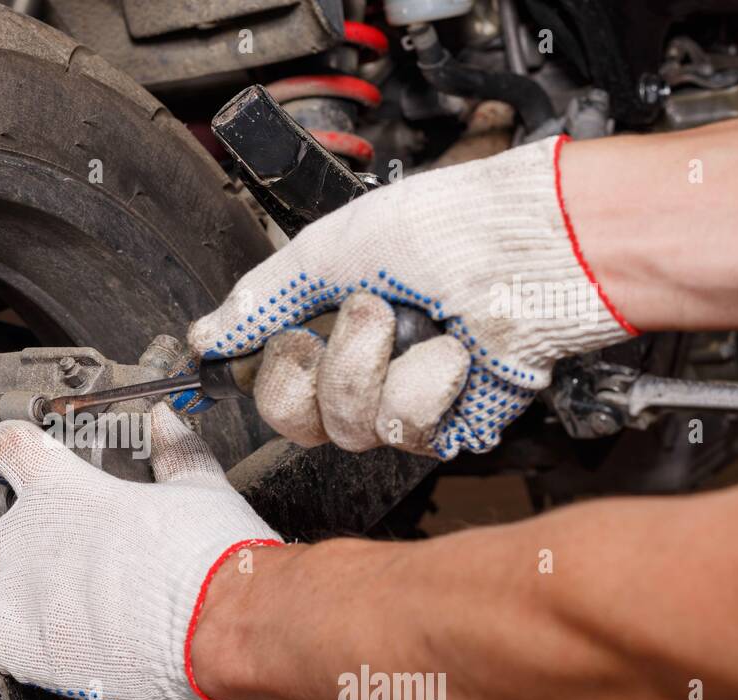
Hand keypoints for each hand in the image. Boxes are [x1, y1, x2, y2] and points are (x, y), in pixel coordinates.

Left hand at [0, 404, 279, 699]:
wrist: (221, 621)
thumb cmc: (213, 559)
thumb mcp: (202, 488)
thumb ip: (177, 452)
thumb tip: (167, 420)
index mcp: (69, 492)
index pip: (10, 448)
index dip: (2, 450)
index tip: (2, 459)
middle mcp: (31, 540)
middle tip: (20, 569)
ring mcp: (19, 596)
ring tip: (10, 618)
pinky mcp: (22, 648)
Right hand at [185, 136, 634, 458]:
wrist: (530, 249)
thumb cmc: (447, 230)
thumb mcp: (330, 249)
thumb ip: (262, 299)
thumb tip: (206, 337)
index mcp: (330, 328)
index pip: (271, 388)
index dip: (275, 373)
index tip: (292, 337)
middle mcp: (364, 369)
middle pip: (300, 423)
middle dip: (331, 369)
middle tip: (368, 315)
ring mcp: (407, 398)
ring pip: (352, 428)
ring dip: (384, 366)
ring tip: (425, 322)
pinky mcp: (451, 422)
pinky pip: (410, 431)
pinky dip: (431, 383)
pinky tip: (459, 352)